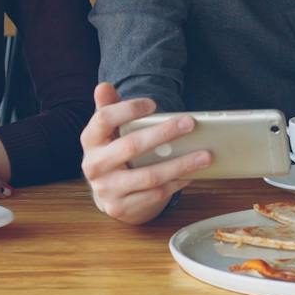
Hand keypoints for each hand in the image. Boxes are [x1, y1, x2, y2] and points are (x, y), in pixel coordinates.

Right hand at [80, 83, 210, 224]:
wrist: (107, 192)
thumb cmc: (114, 151)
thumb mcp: (109, 130)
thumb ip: (109, 107)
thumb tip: (104, 86)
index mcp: (90, 140)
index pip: (104, 119)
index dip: (128, 109)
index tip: (154, 104)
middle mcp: (94, 165)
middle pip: (131, 146)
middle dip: (164, 133)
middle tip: (190, 123)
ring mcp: (106, 189)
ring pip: (149, 176)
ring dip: (181, 164)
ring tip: (205, 155)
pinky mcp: (120, 208)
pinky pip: (155, 194)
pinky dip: (176, 184)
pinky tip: (192, 174)